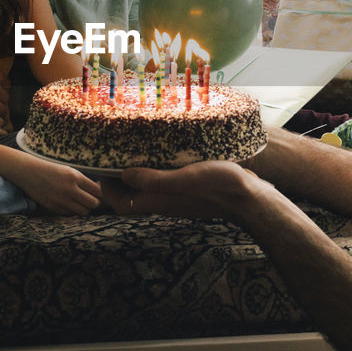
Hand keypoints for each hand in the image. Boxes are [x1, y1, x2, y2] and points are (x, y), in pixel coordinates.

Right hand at [15, 159, 100, 215]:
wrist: (28, 172)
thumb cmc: (51, 169)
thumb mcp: (69, 170)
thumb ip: (82, 181)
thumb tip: (98, 191)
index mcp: (75, 177)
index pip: (98, 191)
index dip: (99, 193)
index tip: (96, 192)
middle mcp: (69, 189)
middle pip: (93, 204)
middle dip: (94, 203)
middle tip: (90, 199)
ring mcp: (61, 199)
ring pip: (83, 212)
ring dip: (84, 209)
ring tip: (80, 203)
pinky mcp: (53, 207)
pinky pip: (70, 214)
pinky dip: (72, 211)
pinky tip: (69, 205)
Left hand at [103, 160, 261, 219]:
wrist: (250, 198)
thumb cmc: (220, 186)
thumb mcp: (187, 178)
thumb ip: (157, 179)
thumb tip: (124, 174)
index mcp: (159, 201)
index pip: (120, 203)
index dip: (106, 188)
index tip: (101, 166)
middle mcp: (164, 200)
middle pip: (130, 195)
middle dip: (117, 177)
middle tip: (112, 152)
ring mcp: (176, 195)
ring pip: (146, 186)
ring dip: (135, 171)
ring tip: (131, 147)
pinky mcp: (188, 188)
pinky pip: (163, 180)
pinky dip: (155, 167)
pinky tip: (161, 149)